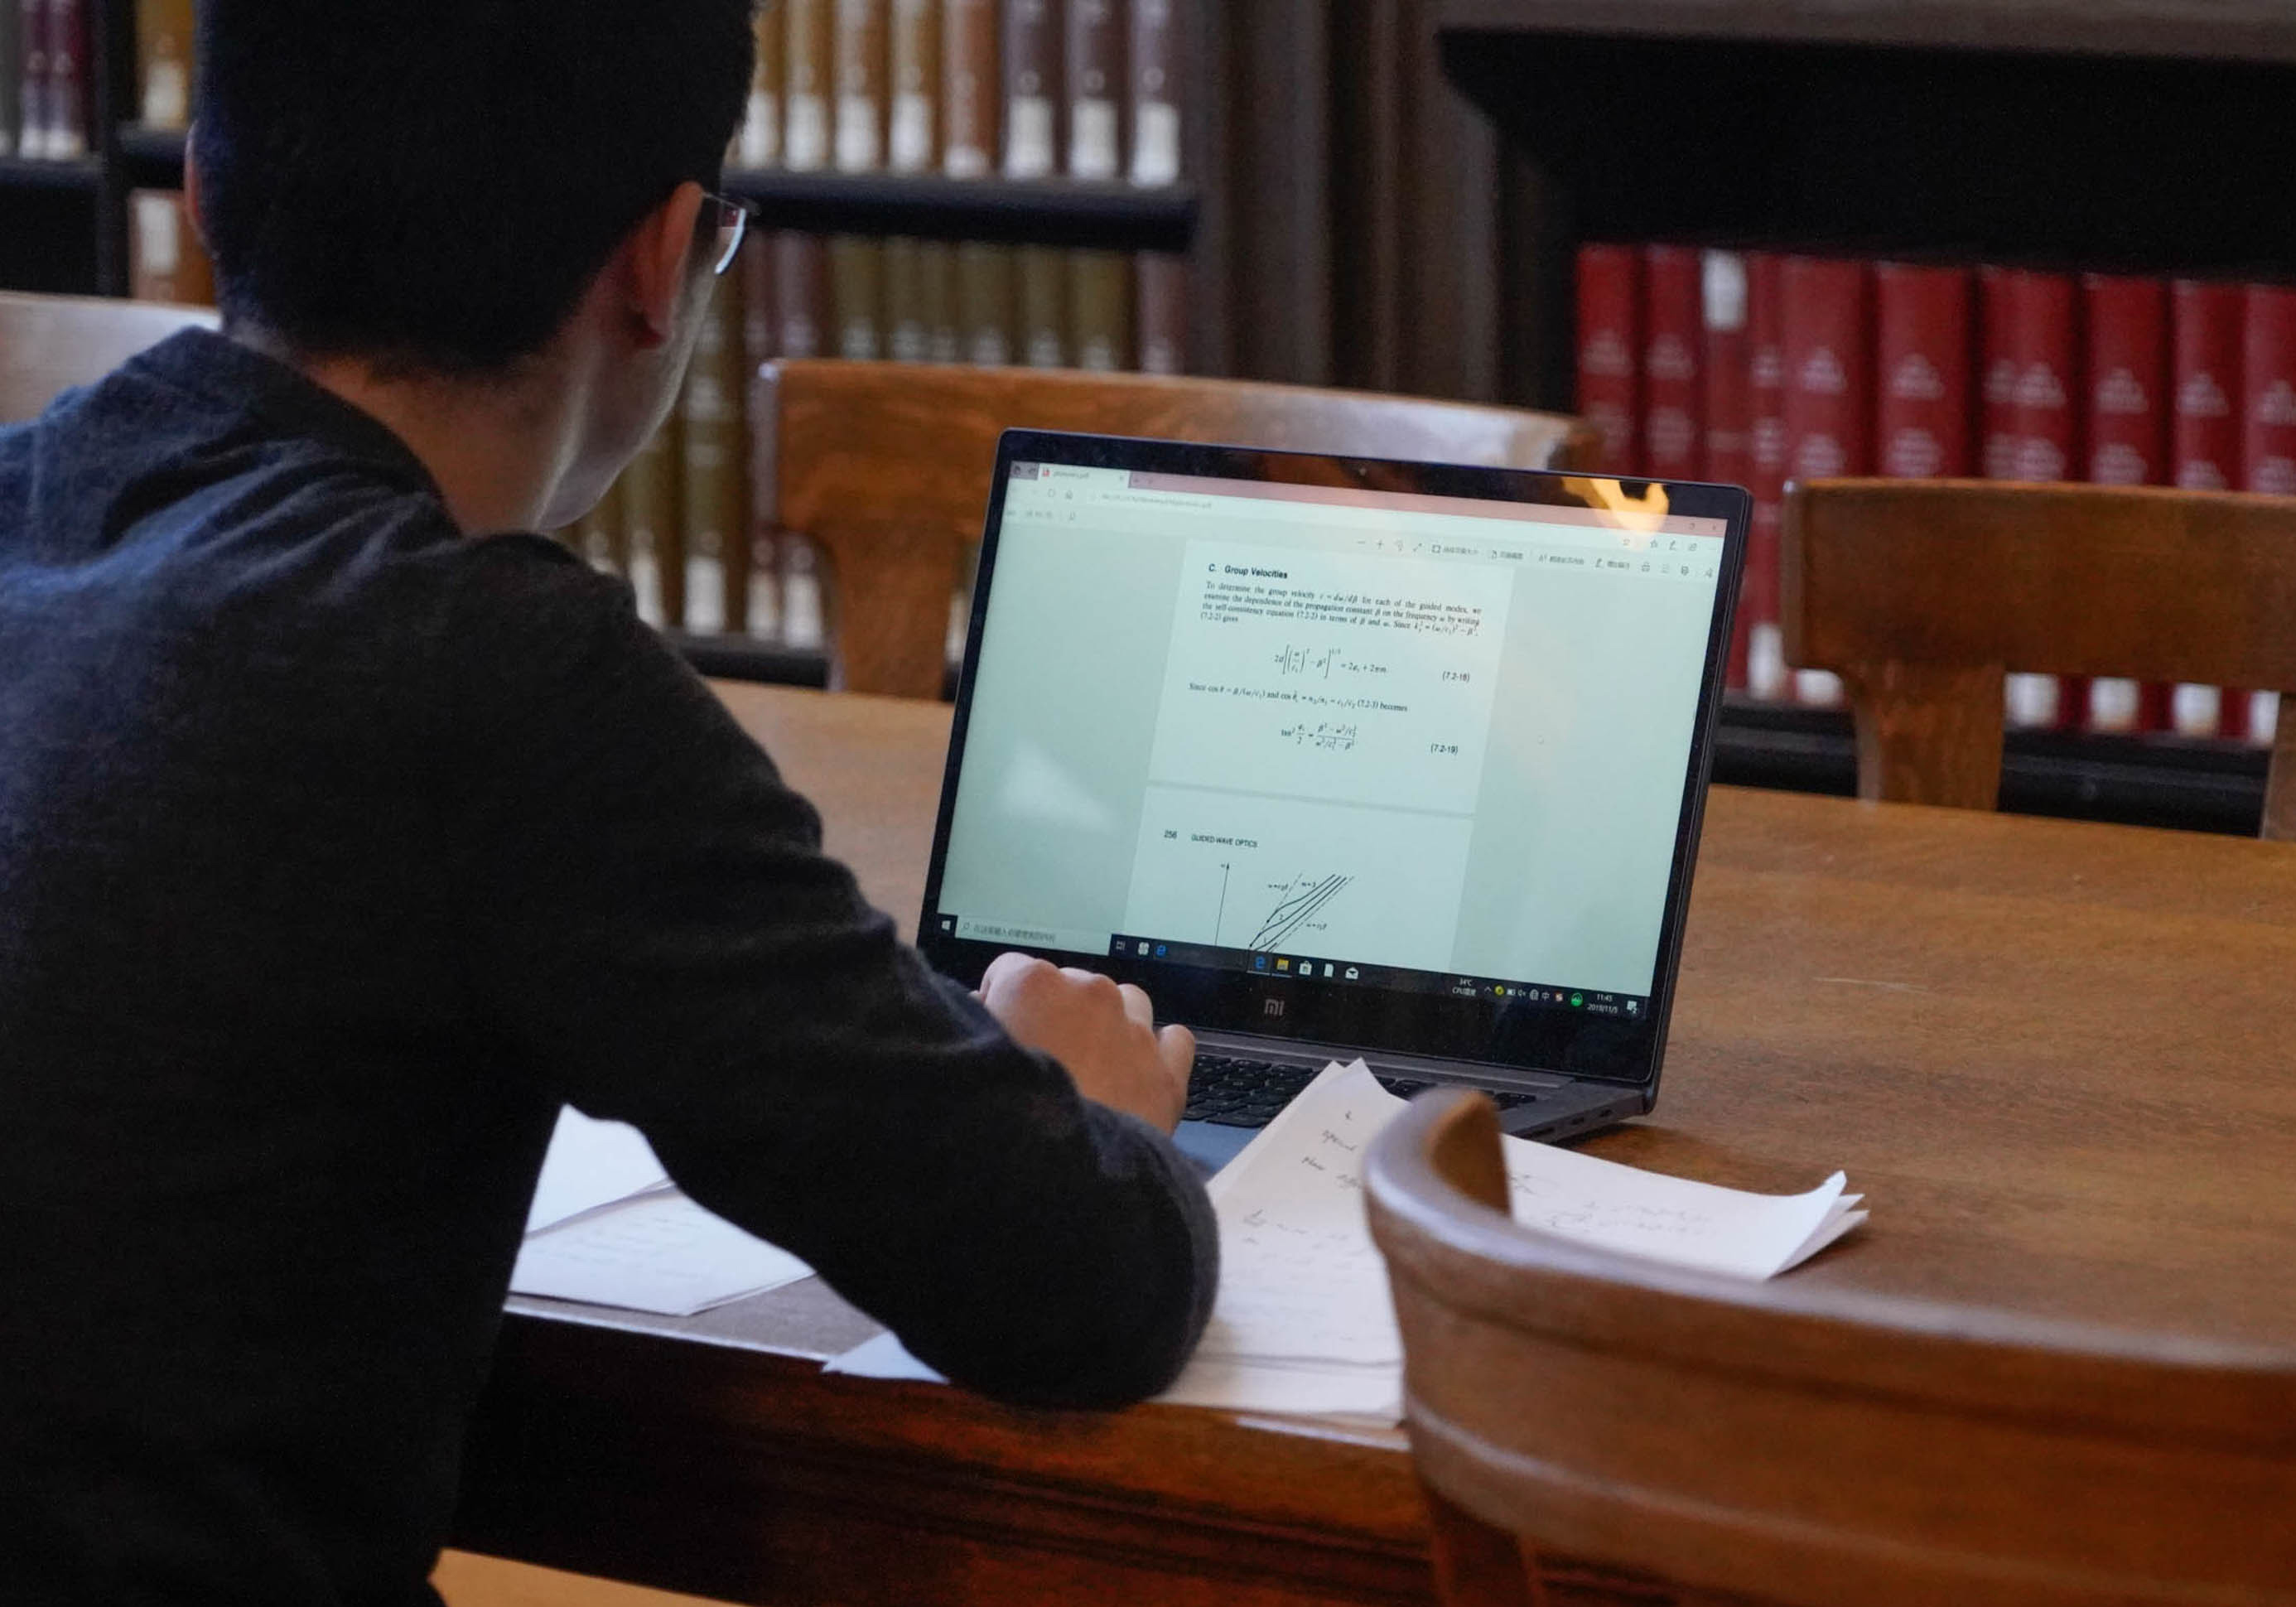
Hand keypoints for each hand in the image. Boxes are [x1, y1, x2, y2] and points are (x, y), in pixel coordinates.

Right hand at [977, 953, 1194, 1132]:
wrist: (1060, 1182)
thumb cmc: (1002, 1126)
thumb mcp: (965, 1065)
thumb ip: (971, 1027)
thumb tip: (976, 1012)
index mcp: (1033, 986)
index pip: (1009, 970)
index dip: (996, 1000)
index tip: (994, 1027)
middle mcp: (1089, 995)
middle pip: (1071, 985)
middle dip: (1056, 1014)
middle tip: (1040, 1060)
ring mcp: (1134, 1030)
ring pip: (1128, 1002)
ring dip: (1109, 1025)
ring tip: (1090, 1067)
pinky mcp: (1166, 1073)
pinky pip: (1173, 1039)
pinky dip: (1157, 1051)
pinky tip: (1138, 1073)